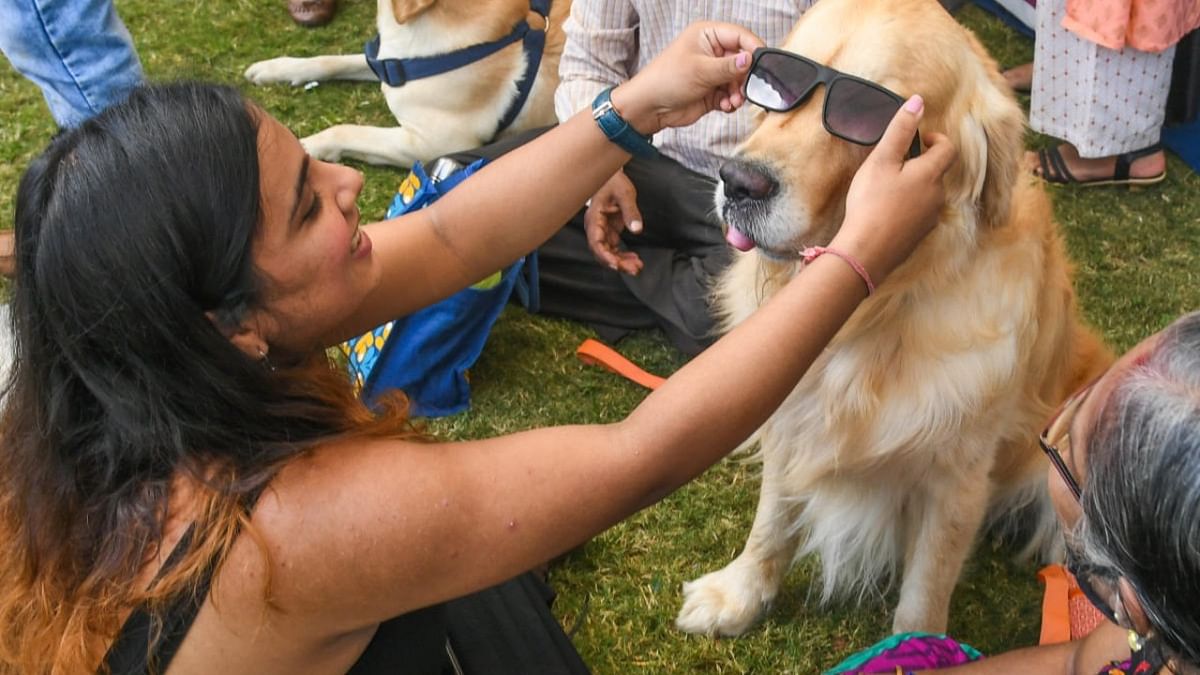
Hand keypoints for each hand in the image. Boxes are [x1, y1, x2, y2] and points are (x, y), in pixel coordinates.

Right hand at [585, 171, 643, 274]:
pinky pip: (613, 249)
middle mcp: (595, 227)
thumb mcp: (625, 194)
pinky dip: (623, 256)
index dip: (604, 255)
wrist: (611, 176)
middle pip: (602, 251)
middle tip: (634, 268)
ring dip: (621, 262)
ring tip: (637, 267)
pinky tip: (634, 259)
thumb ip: (631, 211)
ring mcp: (602, 231)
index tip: (615, 264)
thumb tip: (637, 230)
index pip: (595, 242)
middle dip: (616, 262)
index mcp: (594, 218)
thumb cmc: (614, 182)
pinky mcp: (609, 232)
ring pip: (608, 253)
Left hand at [609, 22, 763, 134]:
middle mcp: (713, 51)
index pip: (740, 36)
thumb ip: (729, 66)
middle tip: (746, 88)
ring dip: (739, 92)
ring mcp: (713, 72)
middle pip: (743, 60)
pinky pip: (732, 94)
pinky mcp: (713, 91)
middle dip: (746, 76)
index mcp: (708, 35)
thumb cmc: (667, 79)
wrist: (650, 107)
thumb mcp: (701, 70)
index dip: (753, 48)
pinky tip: (726, 106)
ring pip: (739, 80)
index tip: (763, 63)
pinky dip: (732, 101)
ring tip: (733, 101)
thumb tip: (751, 60)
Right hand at [830, 95, 957, 285]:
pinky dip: (907, 208)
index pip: (948, 149)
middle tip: (894, 165)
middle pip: (937, 172)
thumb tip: (918, 101)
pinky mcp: (919, 236)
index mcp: (931, 174)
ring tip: (886, 190)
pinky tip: (885, 213)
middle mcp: (937, 196)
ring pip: (928, 194)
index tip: (918, 139)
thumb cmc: (871, 203)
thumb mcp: (881, 161)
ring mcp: (930, 219)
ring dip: (913, 187)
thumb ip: (900, 130)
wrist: (866, 253)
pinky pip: (918, 215)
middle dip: (920, 164)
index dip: (935, 139)